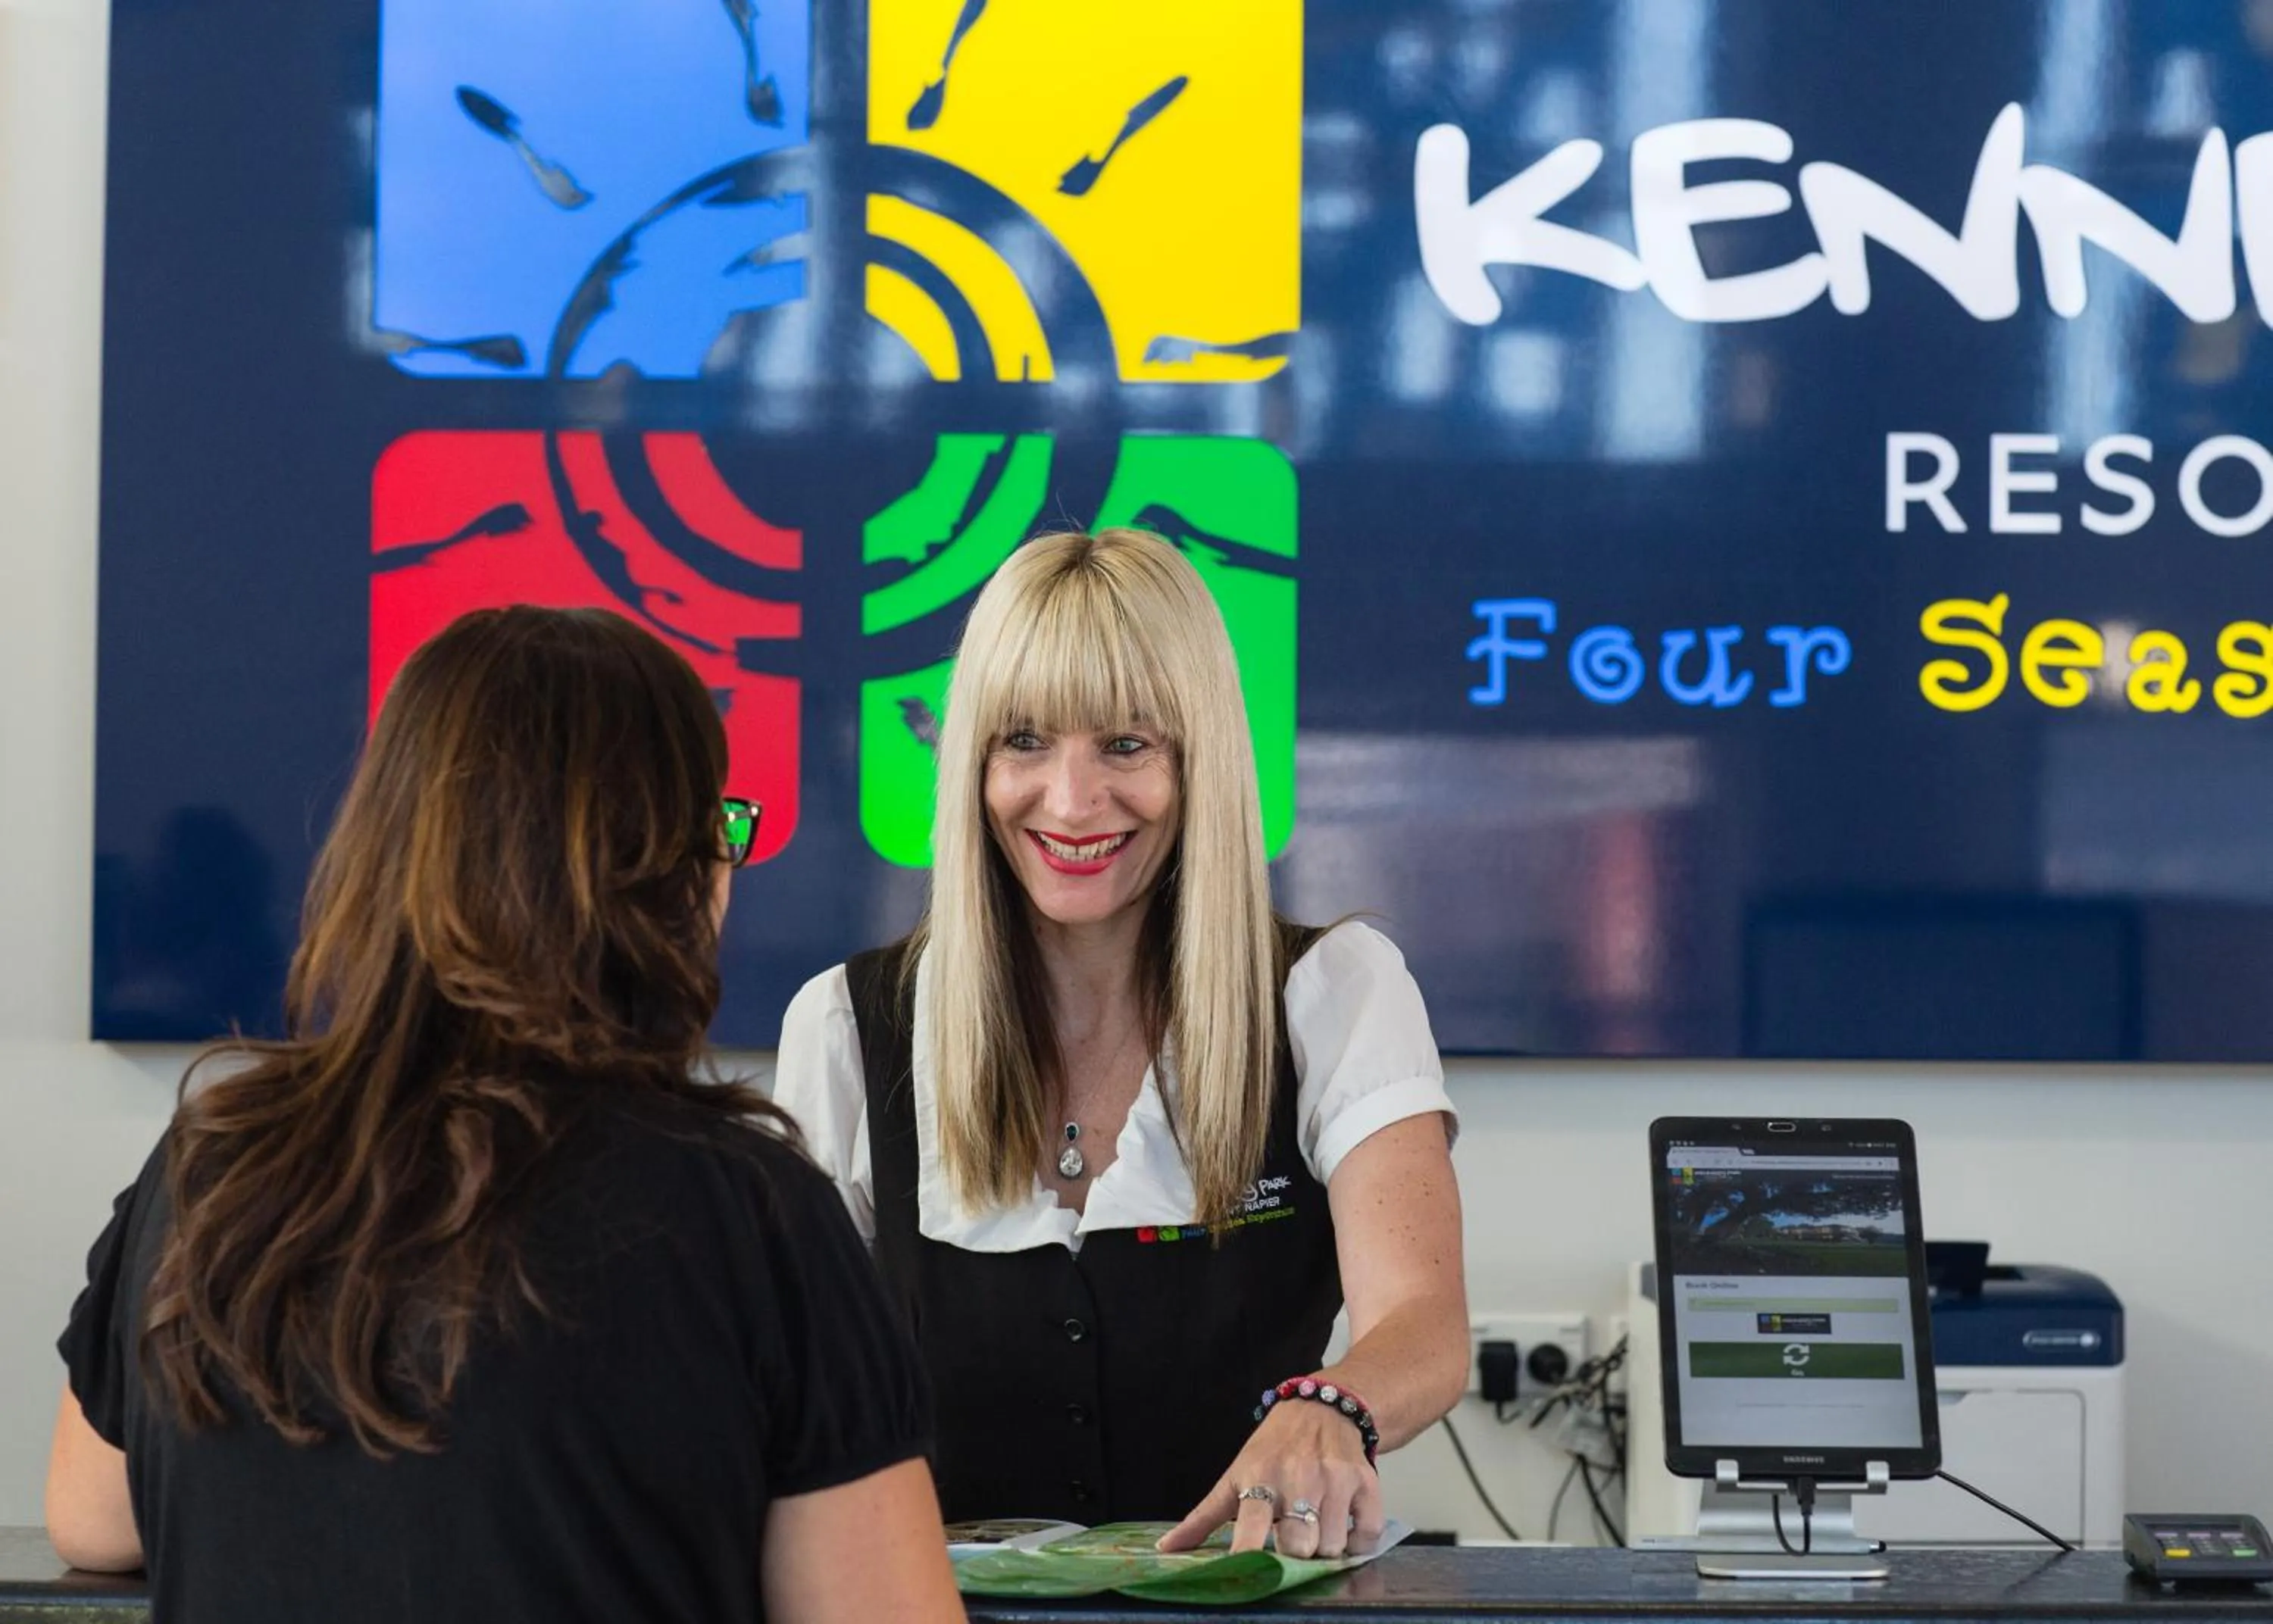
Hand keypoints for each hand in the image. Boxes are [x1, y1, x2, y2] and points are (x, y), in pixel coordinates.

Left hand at [1156, 1396, 1383, 1558]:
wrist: (1323, 1407)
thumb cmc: (1274, 1447)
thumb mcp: (1234, 1474)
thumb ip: (1203, 1517)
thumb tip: (1166, 1549)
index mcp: (1259, 1476)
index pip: (1252, 1526)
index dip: (1248, 1556)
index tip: (1246, 1573)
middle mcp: (1298, 1476)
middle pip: (1298, 1547)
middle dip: (1294, 1554)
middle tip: (1291, 1539)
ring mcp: (1335, 1479)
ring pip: (1331, 1547)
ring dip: (1324, 1548)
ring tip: (1314, 1527)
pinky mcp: (1366, 1482)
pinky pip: (1366, 1535)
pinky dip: (1358, 1542)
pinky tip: (1343, 1525)